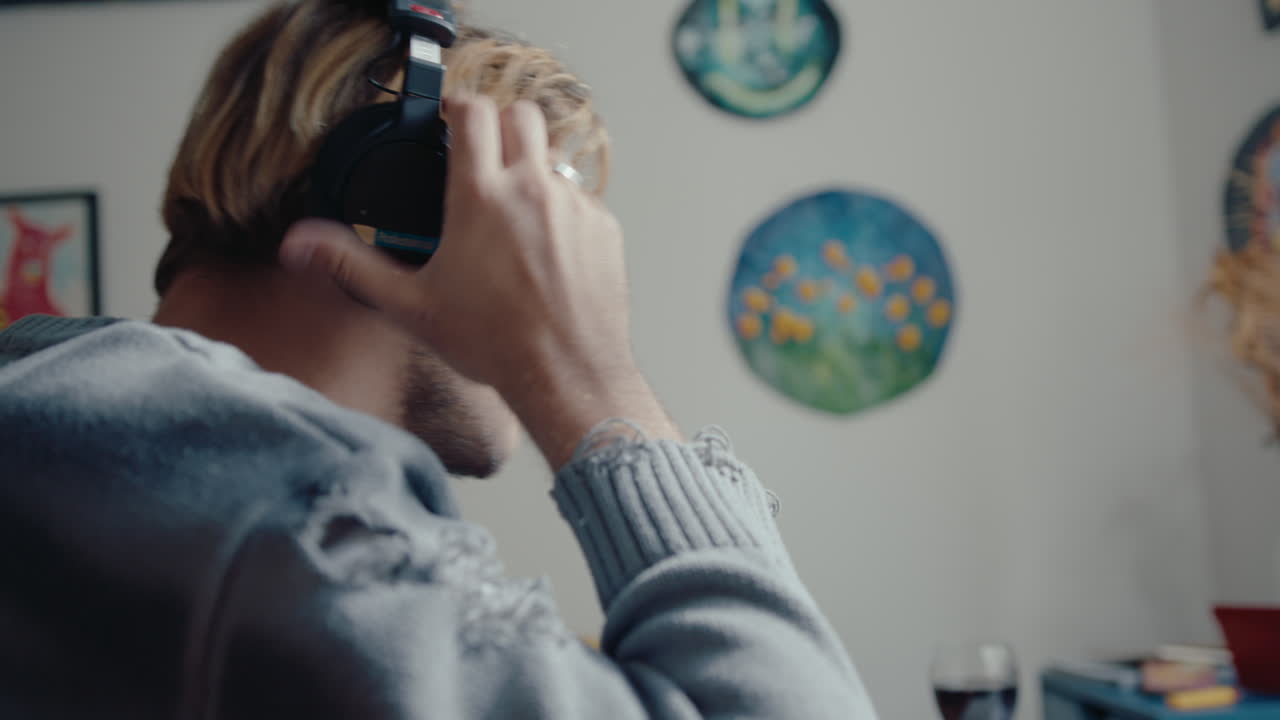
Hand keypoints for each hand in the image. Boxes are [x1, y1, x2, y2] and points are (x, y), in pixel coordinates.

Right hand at [280, 95, 677, 465]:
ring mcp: (575, 207)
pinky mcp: (604, 229)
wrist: (567, 374)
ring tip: (511, 213)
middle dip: (499, 124)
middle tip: (482, 154)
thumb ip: (352, 265)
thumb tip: (300, 245)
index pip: (473, 111)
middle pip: (521, 114)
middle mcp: (533, 190)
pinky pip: (581, 199)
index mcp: (481, 197)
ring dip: (531, 170)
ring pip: (553, 159)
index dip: (457, 106)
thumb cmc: (496, 344)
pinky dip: (561, 211)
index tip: (450, 121)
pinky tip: (545, 249)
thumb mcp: (410, 305)